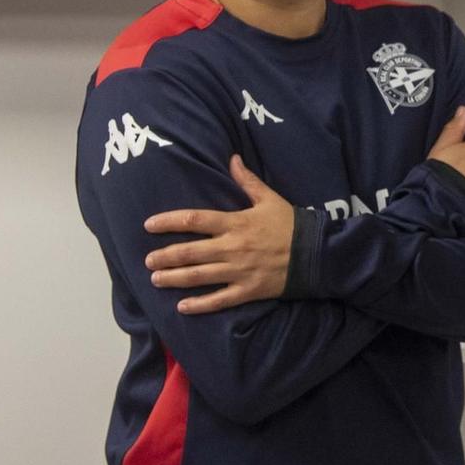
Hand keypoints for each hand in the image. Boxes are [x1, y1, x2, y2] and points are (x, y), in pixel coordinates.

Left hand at [143, 157, 294, 315]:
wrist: (317, 253)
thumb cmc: (291, 224)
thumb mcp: (270, 198)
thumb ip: (247, 180)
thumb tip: (232, 158)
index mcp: (235, 223)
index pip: (194, 220)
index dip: (169, 222)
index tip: (149, 225)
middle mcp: (232, 248)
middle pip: (190, 252)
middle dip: (165, 256)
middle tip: (147, 260)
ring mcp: (239, 271)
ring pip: (199, 276)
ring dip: (174, 278)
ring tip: (156, 279)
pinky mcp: (248, 291)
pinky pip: (219, 300)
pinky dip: (199, 305)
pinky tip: (182, 306)